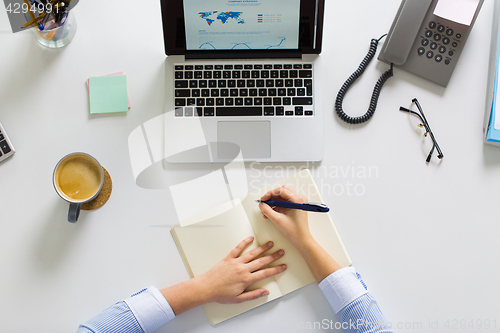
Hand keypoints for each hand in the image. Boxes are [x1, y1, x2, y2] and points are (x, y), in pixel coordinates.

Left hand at [161, 236, 286, 314]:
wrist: (206, 288)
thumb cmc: (221, 295)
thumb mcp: (239, 299)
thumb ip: (253, 295)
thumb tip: (266, 292)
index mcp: (246, 279)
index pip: (265, 273)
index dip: (276, 269)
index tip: (283, 266)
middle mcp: (243, 269)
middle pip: (261, 261)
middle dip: (273, 256)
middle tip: (281, 252)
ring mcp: (236, 262)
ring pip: (252, 253)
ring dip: (262, 248)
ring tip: (270, 244)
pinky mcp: (228, 258)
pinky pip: (238, 248)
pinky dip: (244, 243)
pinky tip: (250, 238)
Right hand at [259, 186, 341, 282]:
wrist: (302, 240)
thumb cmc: (295, 231)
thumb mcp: (277, 220)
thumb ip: (267, 210)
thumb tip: (262, 205)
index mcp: (297, 200)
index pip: (281, 191)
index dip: (270, 194)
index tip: (263, 199)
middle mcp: (299, 200)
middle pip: (282, 192)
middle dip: (271, 197)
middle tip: (264, 203)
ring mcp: (298, 203)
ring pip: (282, 198)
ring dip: (273, 202)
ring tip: (266, 210)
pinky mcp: (295, 208)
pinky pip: (284, 203)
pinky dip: (277, 206)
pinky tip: (270, 213)